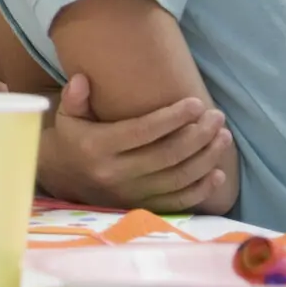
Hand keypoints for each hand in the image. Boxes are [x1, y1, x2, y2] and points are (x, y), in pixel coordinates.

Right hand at [40, 73, 231, 212]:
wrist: (61, 179)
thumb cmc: (71, 139)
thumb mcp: (66, 116)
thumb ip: (74, 97)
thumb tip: (82, 78)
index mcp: (97, 147)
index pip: (142, 131)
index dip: (172, 118)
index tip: (195, 103)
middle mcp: (115, 173)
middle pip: (167, 155)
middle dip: (198, 135)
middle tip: (216, 117)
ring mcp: (130, 194)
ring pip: (178, 178)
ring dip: (206, 158)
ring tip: (224, 138)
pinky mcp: (141, 208)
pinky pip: (177, 203)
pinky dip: (201, 190)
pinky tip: (219, 174)